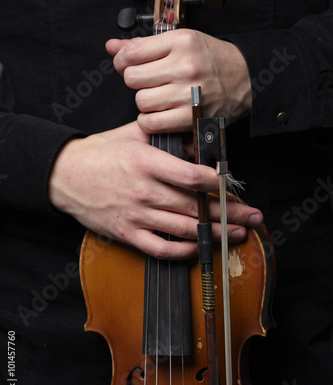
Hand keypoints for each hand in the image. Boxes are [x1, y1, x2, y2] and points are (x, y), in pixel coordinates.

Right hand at [48, 122, 261, 259]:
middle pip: (195, 207)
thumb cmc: (100, 153)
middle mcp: (144, 192)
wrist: (65, 175)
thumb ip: (167, 137)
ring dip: (215, 233)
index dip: (218, 184)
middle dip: (230, 213)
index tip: (236, 187)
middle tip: (253, 217)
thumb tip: (198, 146)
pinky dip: (184, 250)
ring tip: (237, 234)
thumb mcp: (133, 133)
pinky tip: (200, 247)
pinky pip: (161, 248)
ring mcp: (136, 216)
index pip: (191, 177)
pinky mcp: (127, 234)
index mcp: (146, 163)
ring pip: (184, 229)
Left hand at [106, 29, 251, 133]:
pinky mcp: (190, 116)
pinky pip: (152, 122)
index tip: (127, 65)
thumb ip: (143, 45)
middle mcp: (184, 65)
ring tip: (158, 98)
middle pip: (132, 79)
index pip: (131, 53)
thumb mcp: (181, 42)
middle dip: (135, 82)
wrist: (245, 78)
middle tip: (148, 82)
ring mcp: (188, 93)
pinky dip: (150, 121)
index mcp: (181, 41)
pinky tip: (160, 114)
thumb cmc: (211, 60)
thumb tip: (112, 46)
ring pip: (141, 101)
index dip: (122, 61)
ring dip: (144, 103)